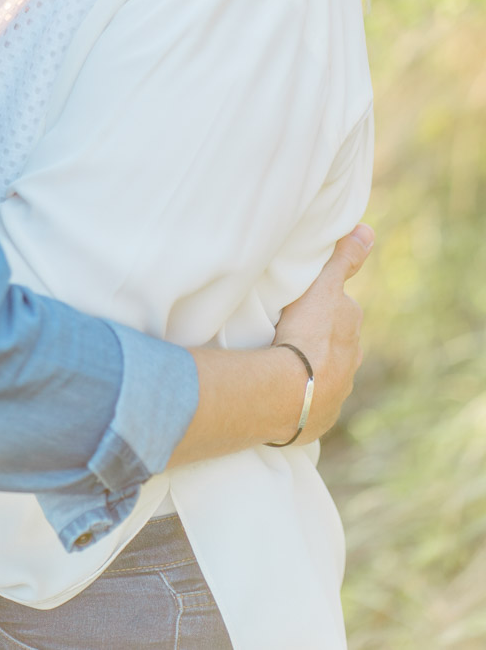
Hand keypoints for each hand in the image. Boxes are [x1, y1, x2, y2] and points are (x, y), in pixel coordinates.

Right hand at [273, 223, 373, 443]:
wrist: (293, 391)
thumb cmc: (307, 334)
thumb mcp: (324, 287)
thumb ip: (344, 259)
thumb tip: (368, 231)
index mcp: (352, 333)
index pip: (341, 314)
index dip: (323, 308)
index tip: (303, 306)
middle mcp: (351, 363)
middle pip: (335, 345)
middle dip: (318, 339)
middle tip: (289, 332)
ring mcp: (337, 393)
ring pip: (324, 374)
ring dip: (309, 368)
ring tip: (282, 362)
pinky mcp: (319, 418)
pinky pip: (310, 402)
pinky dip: (300, 395)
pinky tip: (283, 391)